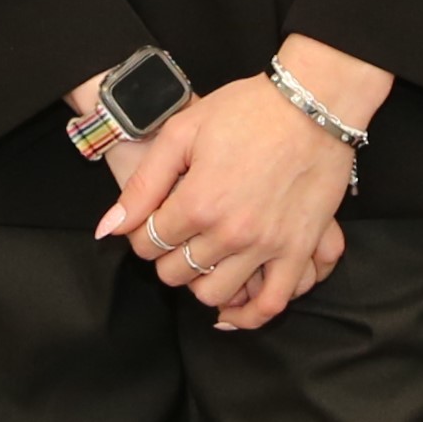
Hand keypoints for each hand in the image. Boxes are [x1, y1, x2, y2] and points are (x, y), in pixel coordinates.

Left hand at [91, 50, 365, 333]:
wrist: (313, 104)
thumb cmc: (247, 110)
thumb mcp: (182, 133)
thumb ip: (143, 185)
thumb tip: (109, 228)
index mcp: (197, 202)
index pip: (147, 243)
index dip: (140, 233)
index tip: (151, 221)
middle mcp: (230, 233)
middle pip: (175, 272)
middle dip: (166, 256)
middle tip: (176, 235)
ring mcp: (266, 246)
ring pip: (213, 294)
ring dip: (199, 282)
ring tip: (202, 259)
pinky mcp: (298, 251)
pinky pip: (270, 304)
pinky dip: (247, 316)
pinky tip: (232, 309)